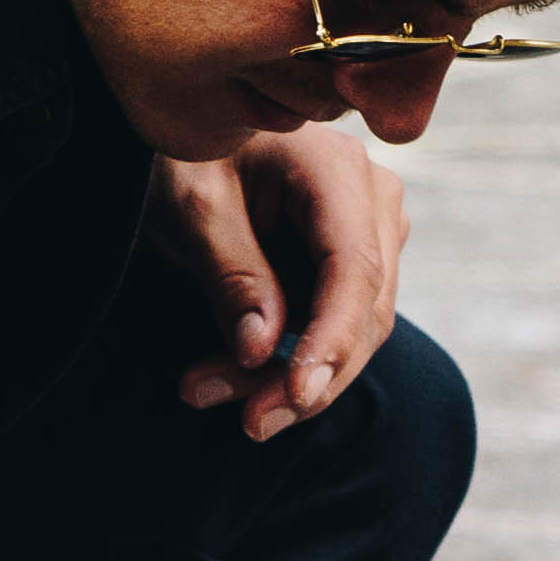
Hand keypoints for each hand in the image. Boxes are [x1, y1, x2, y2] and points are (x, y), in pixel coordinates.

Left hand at [158, 124, 407, 444]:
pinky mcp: (352, 264)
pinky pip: (334, 329)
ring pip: (353, 333)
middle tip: (247, 422)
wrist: (191, 138)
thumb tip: (262, 349)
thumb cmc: (187, 157)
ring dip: (286, 379)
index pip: (355, 269)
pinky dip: (285, 362)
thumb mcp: (192, 208)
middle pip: (364, 313)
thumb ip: (231, 273)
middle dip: (304, 377)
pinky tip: (227, 378)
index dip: (331, 340)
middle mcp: (372, 200)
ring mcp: (371, 232)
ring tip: (205, 391)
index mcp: (336, 171)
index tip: (295, 393)